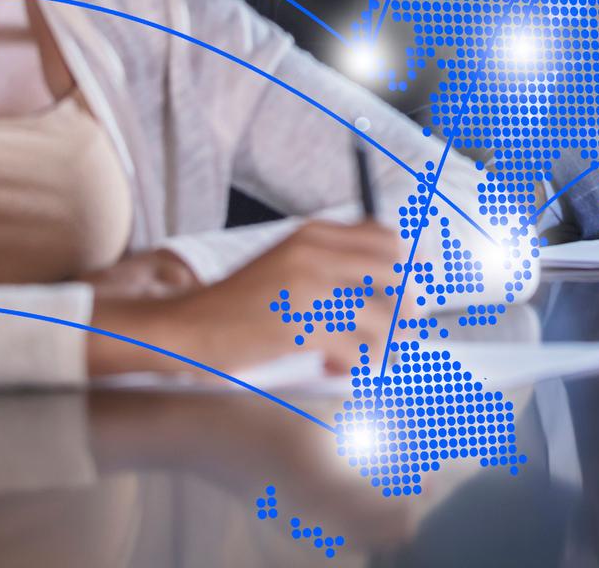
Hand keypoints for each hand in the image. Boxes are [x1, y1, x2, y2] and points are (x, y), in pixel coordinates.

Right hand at [88, 219, 398, 378]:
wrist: (188, 326)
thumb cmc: (242, 302)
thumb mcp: (287, 262)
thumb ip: (333, 261)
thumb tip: (396, 275)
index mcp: (313, 234)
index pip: (386, 238)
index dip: (408, 266)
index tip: (410, 289)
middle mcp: (315, 254)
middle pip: (395, 272)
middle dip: (407, 303)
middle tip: (404, 327)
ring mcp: (309, 290)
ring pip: (383, 315)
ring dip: (385, 340)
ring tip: (369, 353)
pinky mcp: (301, 329)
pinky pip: (358, 349)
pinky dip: (357, 362)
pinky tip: (339, 365)